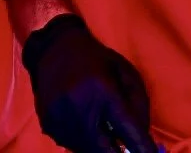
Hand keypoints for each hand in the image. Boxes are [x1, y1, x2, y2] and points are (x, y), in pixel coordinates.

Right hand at [21, 14, 159, 152]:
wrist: (54, 49)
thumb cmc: (96, 59)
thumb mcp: (125, 72)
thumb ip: (138, 104)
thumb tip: (142, 136)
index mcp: (103, 90)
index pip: (128, 130)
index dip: (142, 147)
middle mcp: (79, 107)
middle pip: (104, 151)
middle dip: (116, 152)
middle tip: (123, 146)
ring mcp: (60, 119)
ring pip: (87, 150)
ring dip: (99, 146)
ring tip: (100, 125)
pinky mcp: (48, 125)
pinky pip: (71, 145)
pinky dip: (83, 141)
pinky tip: (84, 122)